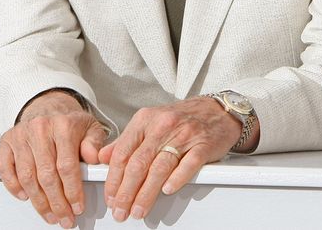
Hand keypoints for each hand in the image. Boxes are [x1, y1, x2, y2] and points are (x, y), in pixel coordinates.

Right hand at [0, 90, 106, 227]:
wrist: (49, 106)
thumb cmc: (71, 122)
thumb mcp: (91, 128)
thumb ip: (96, 143)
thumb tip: (95, 159)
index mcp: (64, 125)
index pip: (67, 166)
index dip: (72, 191)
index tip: (77, 207)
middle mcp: (41, 129)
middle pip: (46, 175)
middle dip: (56, 202)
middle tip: (64, 218)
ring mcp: (21, 135)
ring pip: (27, 176)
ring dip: (38, 201)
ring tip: (49, 214)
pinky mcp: (7, 141)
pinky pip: (4, 168)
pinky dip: (13, 186)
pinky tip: (25, 197)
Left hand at [98, 97, 248, 221]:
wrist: (218, 110)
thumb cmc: (183, 118)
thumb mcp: (150, 122)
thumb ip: (126, 140)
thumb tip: (102, 158)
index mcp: (146, 119)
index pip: (122, 153)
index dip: (113, 179)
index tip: (110, 197)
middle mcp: (163, 125)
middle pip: (138, 164)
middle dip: (126, 192)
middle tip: (120, 210)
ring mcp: (185, 134)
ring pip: (160, 168)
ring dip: (146, 194)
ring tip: (138, 210)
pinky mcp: (203, 144)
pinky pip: (188, 164)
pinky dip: (176, 179)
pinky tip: (167, 191)